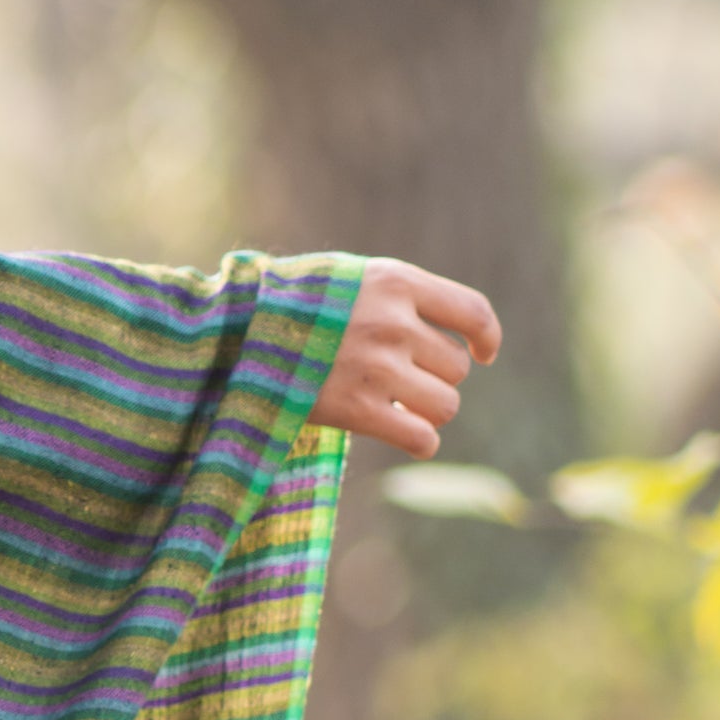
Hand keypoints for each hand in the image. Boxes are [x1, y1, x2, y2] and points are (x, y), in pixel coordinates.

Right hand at [309, 260, 500, 457]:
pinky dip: (420, 440)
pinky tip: (405, 434)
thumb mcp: (350, 279)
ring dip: (427, 409)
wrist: (233, 330)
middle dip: (435, 376)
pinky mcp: (356, 409)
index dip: (486, 339)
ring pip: (445, 404)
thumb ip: (400, 297)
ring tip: (397, 404)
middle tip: (401, 378)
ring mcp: (376, 367)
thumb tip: (457, 337)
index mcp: (395, 282)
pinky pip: (423, 437)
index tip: (483, 355)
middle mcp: (392, 323)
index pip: (473, 313)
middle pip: (456, 367)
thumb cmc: (293, 303)